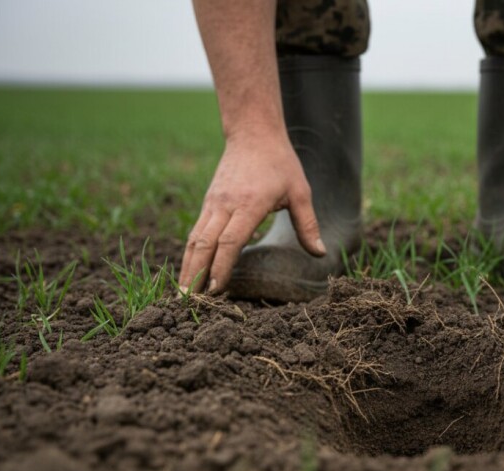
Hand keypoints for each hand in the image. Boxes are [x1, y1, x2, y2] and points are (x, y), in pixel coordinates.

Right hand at [178, 132, 324, 293]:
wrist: (253, 134)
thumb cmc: (280, 164)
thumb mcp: (300, 192)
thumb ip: (308, 224)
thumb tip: (320, 253)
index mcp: (249, 204)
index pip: (230, 241)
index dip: (222, 267)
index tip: (217, 290)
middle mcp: (225, 205)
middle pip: (204, 245)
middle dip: (196, 275)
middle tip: (190, 304)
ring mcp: (213, 203)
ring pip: (194, 240)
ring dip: (188, 268)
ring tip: (183, 295)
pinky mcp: (208, 203)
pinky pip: (195, 232)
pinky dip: (190, 254)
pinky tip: (189, 272)